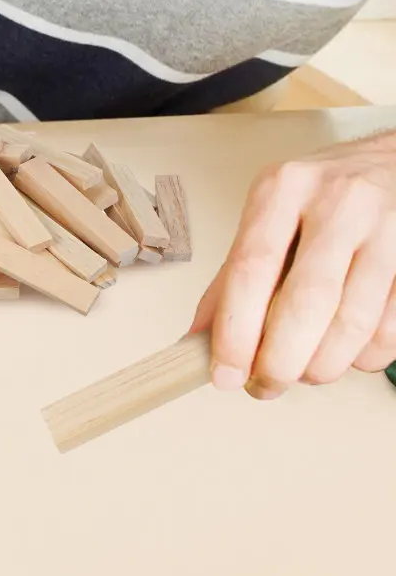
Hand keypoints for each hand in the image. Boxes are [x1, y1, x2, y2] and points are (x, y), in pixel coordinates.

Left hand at [192, 131, 395, 396]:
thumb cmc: (323, 197)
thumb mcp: (271, 215)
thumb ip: (235, 275)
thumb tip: (198, 338)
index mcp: (282, 189)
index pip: (251, 268)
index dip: (235, 331)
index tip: (224, 374)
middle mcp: (336, 203)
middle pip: (306, 301)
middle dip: (281, 359)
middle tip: (265, 386)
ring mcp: (386, 230)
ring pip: (352, 322)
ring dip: (323, 366)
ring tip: (305, 373)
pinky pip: (389, 330)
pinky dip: (363, 357)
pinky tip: (346, 353)